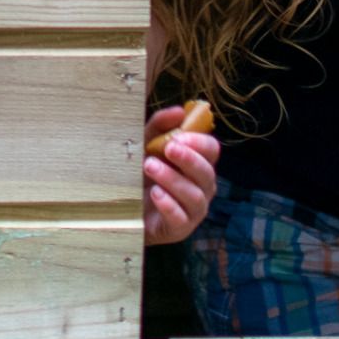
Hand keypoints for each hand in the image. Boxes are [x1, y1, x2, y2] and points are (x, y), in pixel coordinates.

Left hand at [141, 105, 219, 246]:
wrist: (127, 208)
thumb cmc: (143, 172)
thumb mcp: (147, 143)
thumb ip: (160, 126)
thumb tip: (179, 110)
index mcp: (198, 164)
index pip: (212, 150)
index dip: (200, 143)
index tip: (179, 137)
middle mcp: (203, 187)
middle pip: (206, 172)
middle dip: (188, 159)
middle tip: (168, 148)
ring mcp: (194, 210)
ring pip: (194, 195)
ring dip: (173, 179)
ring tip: (150, 167)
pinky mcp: (180, 228)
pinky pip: (180, 218)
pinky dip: (169, 205)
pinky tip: (155, 194)